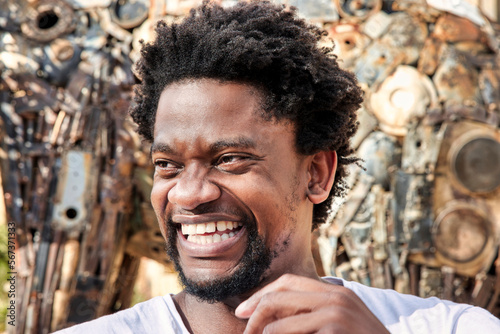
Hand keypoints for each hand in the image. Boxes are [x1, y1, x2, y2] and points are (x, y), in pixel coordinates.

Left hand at [235, 274, 389, 333]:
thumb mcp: (341, 321)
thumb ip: (314, 313)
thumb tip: (272, 318)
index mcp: (335, 291)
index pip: (287, 282)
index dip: (260, 295)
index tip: (242, 311)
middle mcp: (335, 297)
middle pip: (277, 299)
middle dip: (254, 317)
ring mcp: (336, 314)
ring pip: (277, 326)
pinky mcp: (334, 330)